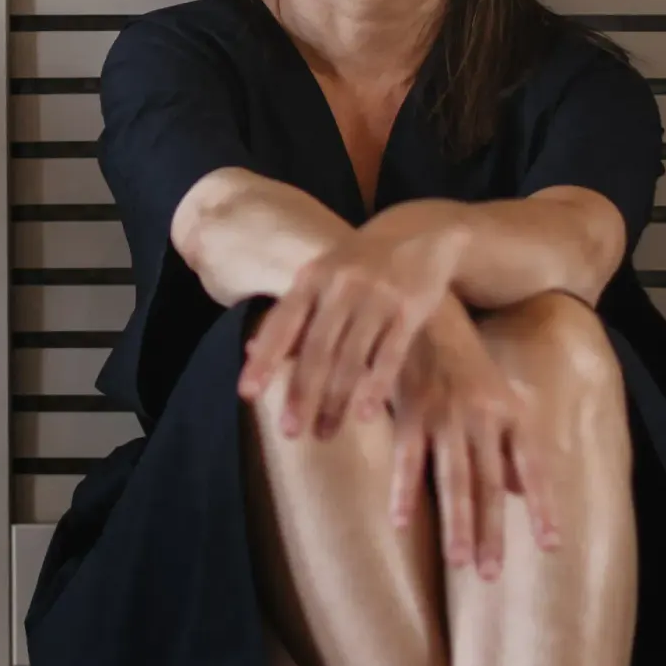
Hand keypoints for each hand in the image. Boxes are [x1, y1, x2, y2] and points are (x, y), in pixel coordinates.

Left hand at [237, 204, 466, 440]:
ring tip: (323, 433)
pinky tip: (363, 414)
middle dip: (302, 392)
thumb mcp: (321, 279)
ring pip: (351, 357)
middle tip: (289, 431)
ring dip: (336, 400)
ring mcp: (377, 296)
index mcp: (312, 278)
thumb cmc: (358, 266)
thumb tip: (249, 350)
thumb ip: (291, 315)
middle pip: (317, 348)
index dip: (264, 358)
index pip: (282, 323)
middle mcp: (341, 285)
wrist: (418, 232)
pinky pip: (390, 354)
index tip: (247, 393)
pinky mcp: (410, 308)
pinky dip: (375, 386)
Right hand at [389, 306, 555, 577]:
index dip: (542, 505)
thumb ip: (511, 447)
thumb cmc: (467, 362)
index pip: (532, 466)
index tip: (551, 544)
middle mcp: (483, 419)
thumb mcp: (501, 399)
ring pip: (453, 479)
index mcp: (511, 414)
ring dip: (457, 523)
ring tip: (460, 562)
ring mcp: (445, 418)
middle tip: (491, 574)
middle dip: (491, 532)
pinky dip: (403, 492)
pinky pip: (407, 461)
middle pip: (489, 484)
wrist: (430, 315)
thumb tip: (520, 492)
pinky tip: (402, 522)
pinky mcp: (411, 414)